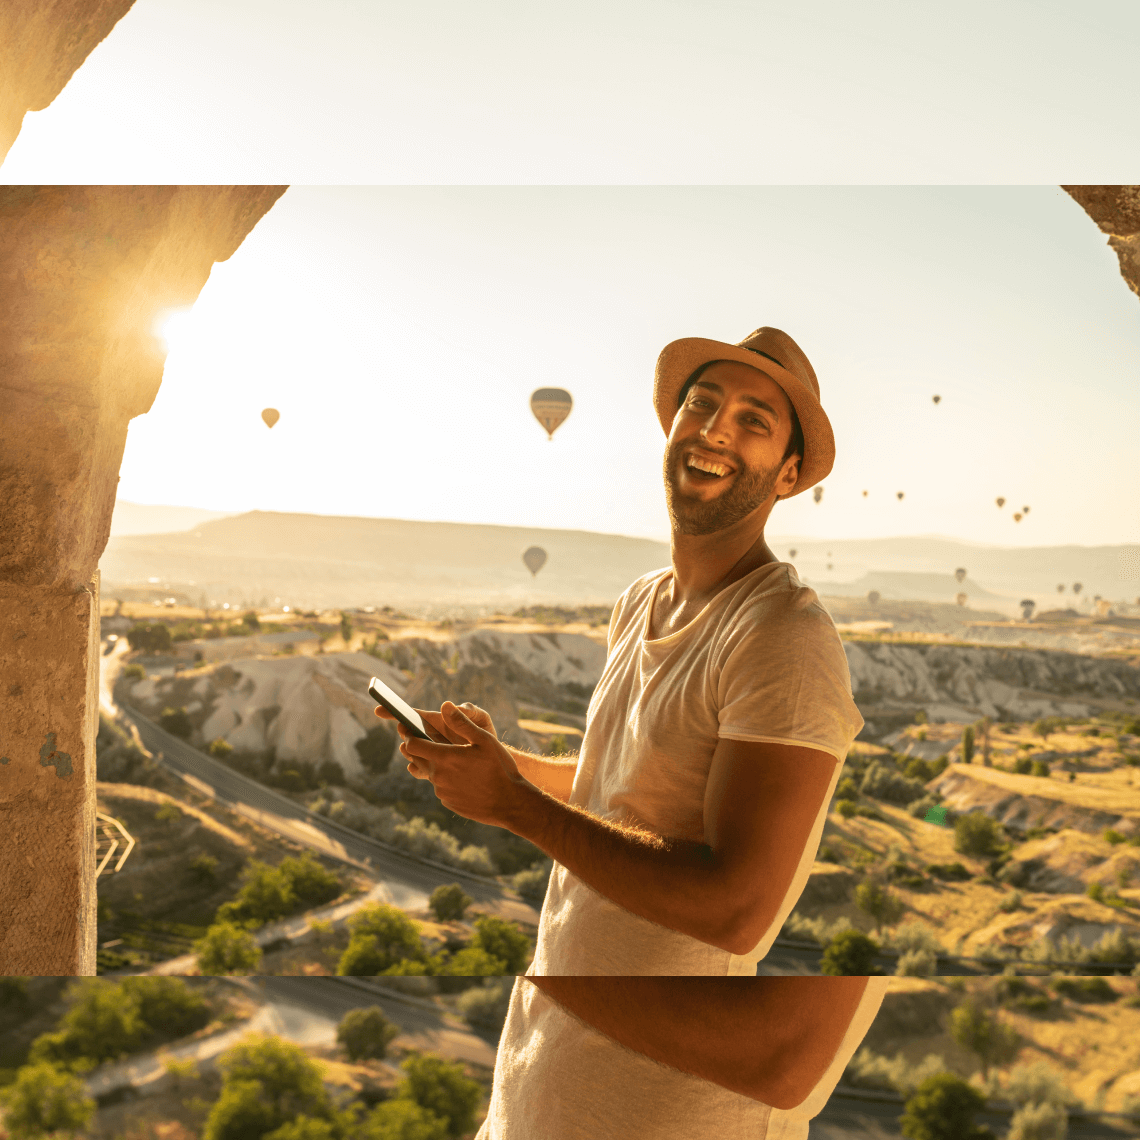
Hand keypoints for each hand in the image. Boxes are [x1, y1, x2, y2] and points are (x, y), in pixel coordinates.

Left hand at [395, 701, 531, 829]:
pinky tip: (462, 776)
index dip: (408, 735)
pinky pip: (441, 787)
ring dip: (434, 764)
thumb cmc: (499, 768)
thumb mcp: (484, 740)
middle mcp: (438, 776)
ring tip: (452, 758)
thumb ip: (461, 723)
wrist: (510, 803)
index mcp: (444, 757)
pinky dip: (446, 779)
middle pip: (416, 758)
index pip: (412, 745)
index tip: (408, 728)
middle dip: (418, 747)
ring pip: (430, 773)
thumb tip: (444, 705)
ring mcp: (442, 791)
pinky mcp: (448, 802)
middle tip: (426, 739)